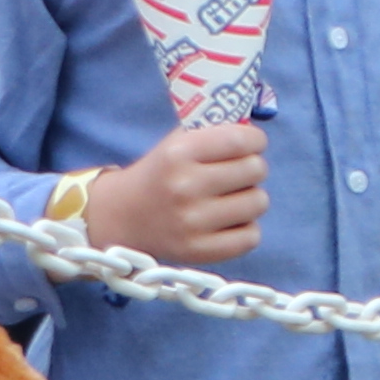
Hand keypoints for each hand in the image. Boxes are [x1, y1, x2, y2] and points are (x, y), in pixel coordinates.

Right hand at [85, 118, 269, 265]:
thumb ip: (216, 130)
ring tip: (228, 198)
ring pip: (259, 202)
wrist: (120, 215)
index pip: (241, 140)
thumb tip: (255, 129)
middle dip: (251, 169)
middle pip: (256, 169)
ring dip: (249, 198)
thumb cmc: (160, 173)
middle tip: (235, 174)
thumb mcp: (177, 141)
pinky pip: (251, 237)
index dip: (255, 140)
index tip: (251, 145)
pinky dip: (245, 229)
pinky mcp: (198, 250)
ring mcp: (191, 222)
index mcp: (178, 153)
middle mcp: (184, 187)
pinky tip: (226, 222)